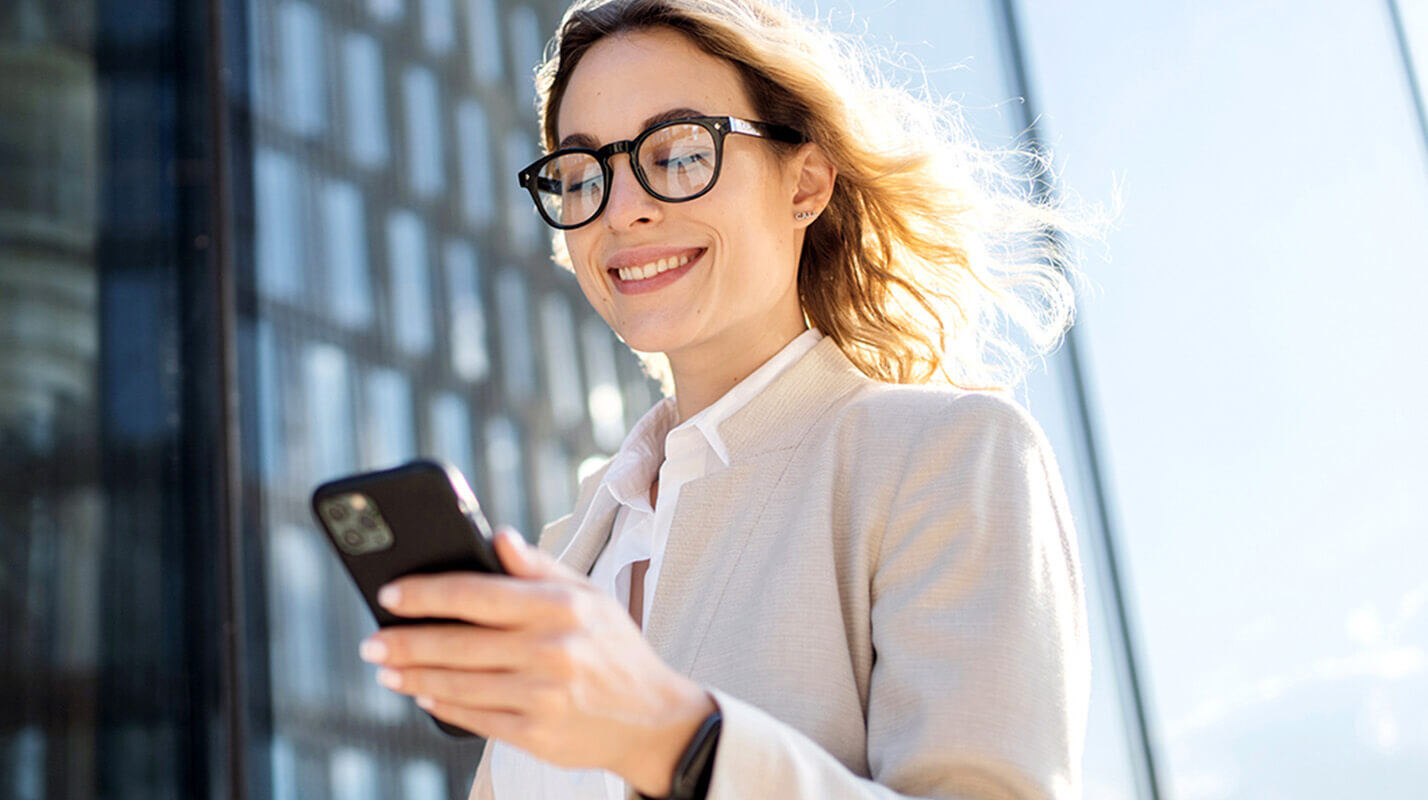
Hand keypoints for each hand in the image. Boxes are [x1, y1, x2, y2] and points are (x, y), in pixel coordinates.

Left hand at [359, 527, 716, 796]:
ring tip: (386, 669)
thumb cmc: (615, 650)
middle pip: (459, 643)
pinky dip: (443, 706)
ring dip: (414, 677)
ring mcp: (544, 697)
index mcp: (562, 608)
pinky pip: (476, 719)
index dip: (427, 593)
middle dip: (405, 641)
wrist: (654, 719)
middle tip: (371, 640)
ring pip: (460, 685)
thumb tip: (497, 535)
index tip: (390, 594)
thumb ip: (540, 567)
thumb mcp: (591, 597)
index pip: (478, 593)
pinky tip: (423, 695)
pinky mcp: (538, 735)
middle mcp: (553, 651)